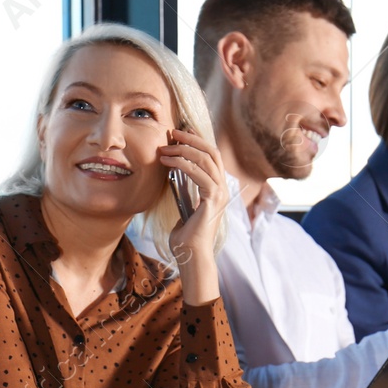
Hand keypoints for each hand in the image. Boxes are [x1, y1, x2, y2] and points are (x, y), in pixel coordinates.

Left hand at [163, 128, 229, 305]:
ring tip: (165, 148)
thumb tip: (173, 175)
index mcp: (217, 188)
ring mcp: (220, 193)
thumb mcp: (183, 207)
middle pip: (211, 152)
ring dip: (184, 150)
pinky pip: (199, 174)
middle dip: (191, 139)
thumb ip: (184, 191)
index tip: (179, 134)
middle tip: (172, 132)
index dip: (196, 141)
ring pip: (206, 159)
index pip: (211, 156)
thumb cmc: (185, 236)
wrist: (191, 256)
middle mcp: (222, 187)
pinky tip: (168, 162)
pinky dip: (183, 164)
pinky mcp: (213, 199)